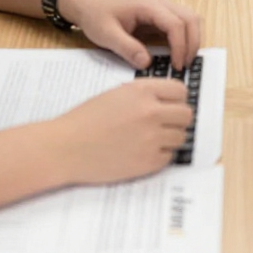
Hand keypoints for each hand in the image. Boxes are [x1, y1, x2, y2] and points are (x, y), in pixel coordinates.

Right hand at [54, 78, 193, 184]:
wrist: (66, 147)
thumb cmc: (86, 119)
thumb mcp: (116, 94)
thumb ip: (143, 94)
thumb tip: (167, 101)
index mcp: (142, 91)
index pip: (180, 91)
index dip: (177, 99)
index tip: (171, 105)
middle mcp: (151, 112)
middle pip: (186, 114)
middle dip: (177, 119)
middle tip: (165, 124)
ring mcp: (151, 138)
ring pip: (181, 137)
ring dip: (170, 138)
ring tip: (150, 139)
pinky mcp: (148, 162)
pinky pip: (168, 157)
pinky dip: (159, 156)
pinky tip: (142, 152)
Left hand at [58, 0, 201, 69]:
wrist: (87, 2)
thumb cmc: (96, 14)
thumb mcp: (106, 34)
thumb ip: (126, 48)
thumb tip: (147, 63)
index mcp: (149, 6)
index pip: (176, 24)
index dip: (180, 47)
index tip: (175, 67)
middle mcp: (160, 3)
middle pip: (191, 18)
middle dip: (192, 43)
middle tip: (184, 66)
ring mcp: (162, 7)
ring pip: (190, 18)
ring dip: (192, 38)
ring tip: (184, 60)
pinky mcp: (160, 14)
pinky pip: (181, 22)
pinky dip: (186, 37)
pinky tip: (178, 53)